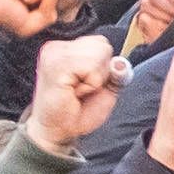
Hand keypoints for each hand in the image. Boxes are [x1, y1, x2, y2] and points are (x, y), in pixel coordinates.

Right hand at [23, 28, 128, 152]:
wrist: (57, 130)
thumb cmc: (78, 110)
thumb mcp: (105, 87)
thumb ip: (115, 72)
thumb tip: (120, 63)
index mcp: (65, 47)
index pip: (101, 43)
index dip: (103, 67)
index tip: (85, 83)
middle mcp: (56, 47)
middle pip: (102, 46)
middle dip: (100, 72)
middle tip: (81, 89)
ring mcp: (53, 54)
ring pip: (98, 55)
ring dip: (94, 79)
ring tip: (77, 91)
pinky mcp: (55, 66)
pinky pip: (90, 67)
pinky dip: (90, 84)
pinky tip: (74, 92)